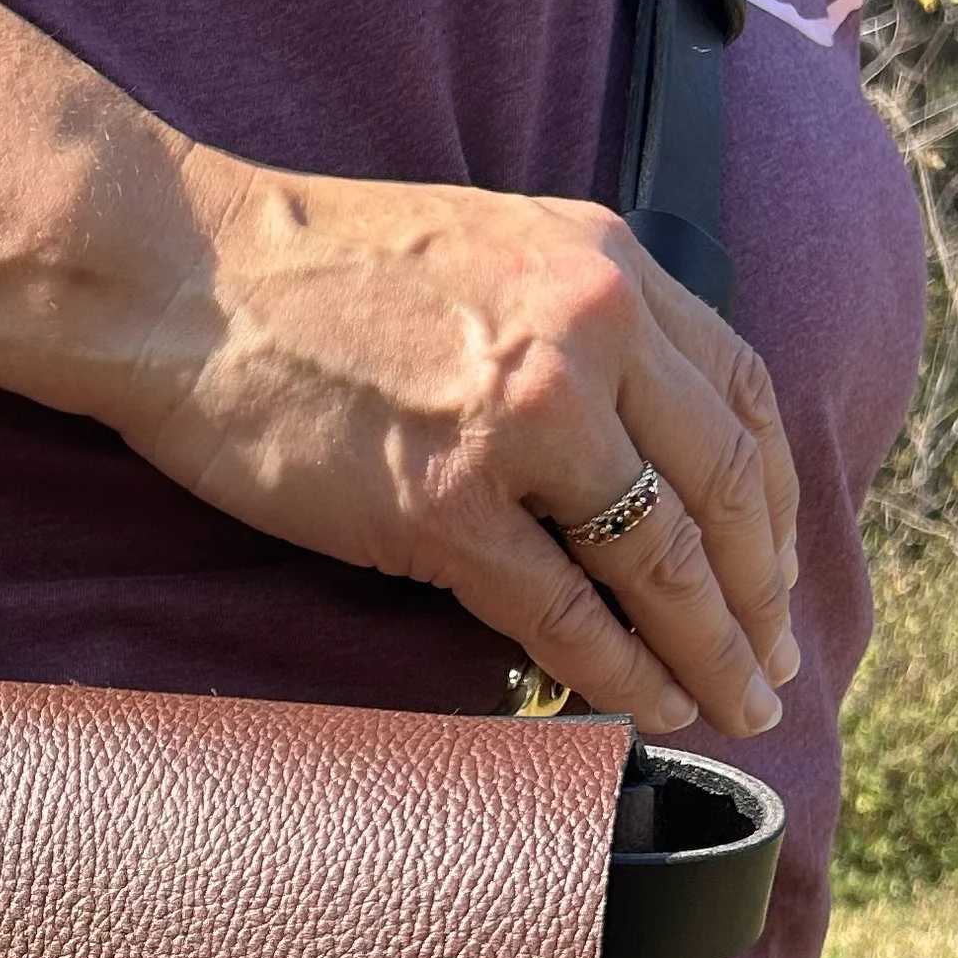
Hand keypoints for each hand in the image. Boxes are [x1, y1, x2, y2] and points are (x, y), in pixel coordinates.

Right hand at [119, 151, 799, 740]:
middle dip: (763, 593)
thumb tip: (620, 425)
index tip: (777, 565)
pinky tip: (647, 708)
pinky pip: (564, 612)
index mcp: (603, 266)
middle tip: (776, 663)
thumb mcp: (484, 249)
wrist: (179, 278)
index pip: (742, 395)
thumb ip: (567, 315)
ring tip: (736, 705)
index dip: (776, 500)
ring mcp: (523, 423)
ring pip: (662, 560)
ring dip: (713, 649)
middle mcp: (588, 334)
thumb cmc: (307, 272)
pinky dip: (620, 671)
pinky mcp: (446, 506)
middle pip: (725, 488)